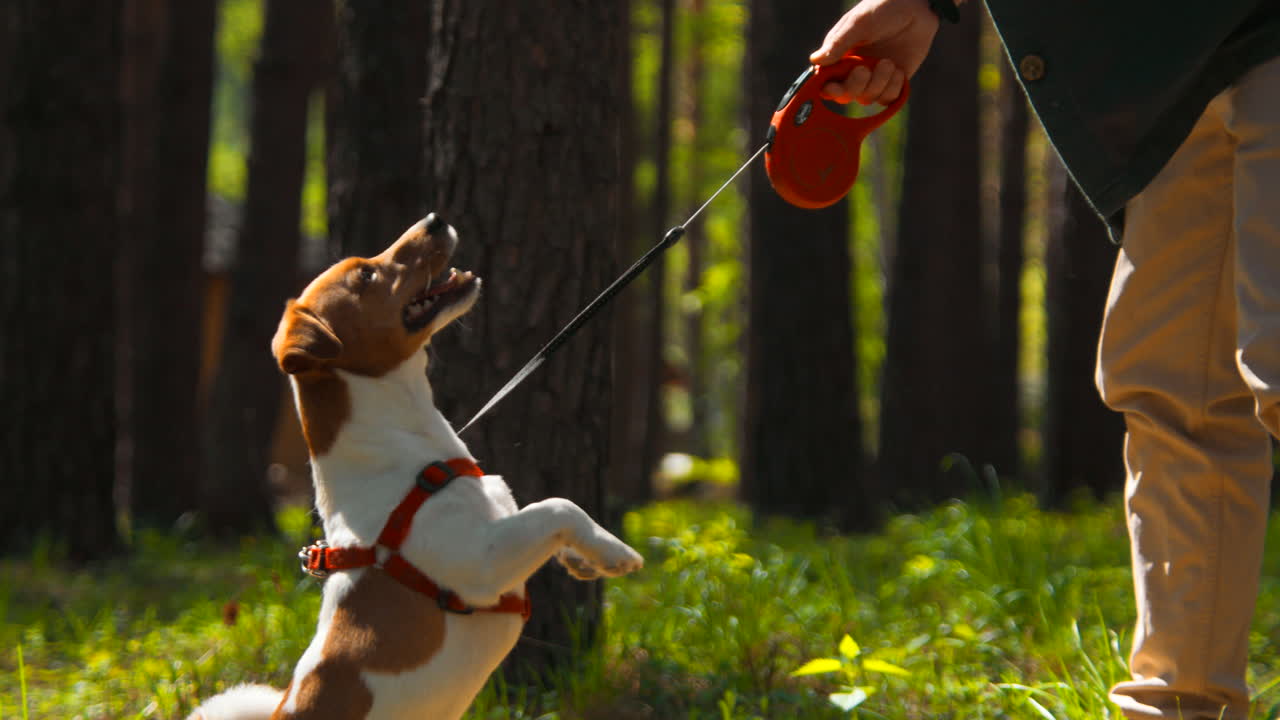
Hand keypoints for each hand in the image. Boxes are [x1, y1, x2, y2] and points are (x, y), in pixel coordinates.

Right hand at [809, 0, 940, 105]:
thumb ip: (838, 43)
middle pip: (845, 96)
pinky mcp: (892, 82)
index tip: (833, 87)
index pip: (825, 82)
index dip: (828, 89)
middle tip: (863, 69)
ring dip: (878, 83)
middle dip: (854, 86)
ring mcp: (873, 78)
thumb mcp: (859, 24)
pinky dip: (893, 88)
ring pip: (867, 98)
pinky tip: (898, 70)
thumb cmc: (883, 9)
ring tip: (889, 62)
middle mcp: (853, 70)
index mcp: (839, 56)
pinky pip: (887, 98)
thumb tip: (815, 61)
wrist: (917, 8)